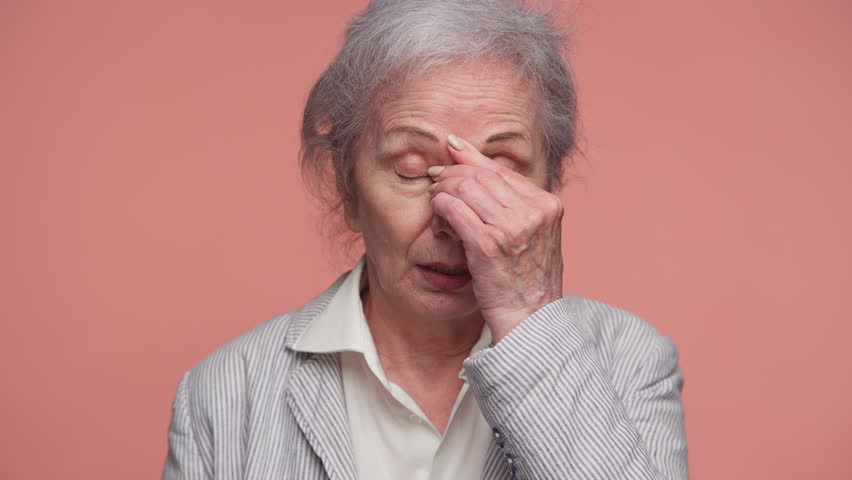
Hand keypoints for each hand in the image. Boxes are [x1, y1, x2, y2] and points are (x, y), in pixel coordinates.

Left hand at [428, 134, 563, 342]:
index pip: (503, 170)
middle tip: (435, 178)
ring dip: (444, 188)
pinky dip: (440, 206)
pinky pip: (454, 209)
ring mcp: (512, 228)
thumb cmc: (525, 279)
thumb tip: (480, 168)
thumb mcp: (531, 234)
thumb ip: (513, 203)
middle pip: (482, 175)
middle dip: (453, 173)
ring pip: (465, 187)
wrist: (530, 319)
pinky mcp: (487, 244)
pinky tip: (437, 213)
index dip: (472, 159)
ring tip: (436, 197)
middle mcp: (533, 212)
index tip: (452, 154)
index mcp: (548, 205)